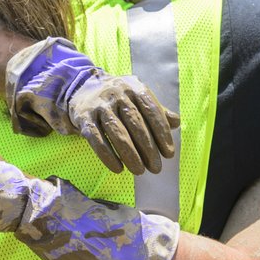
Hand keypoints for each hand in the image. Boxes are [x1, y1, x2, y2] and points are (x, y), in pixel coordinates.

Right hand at [6, 38, 179, 174]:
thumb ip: (156, 109)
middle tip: (156, 168)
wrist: (82, 88)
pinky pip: (97, 140)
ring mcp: (100, 106)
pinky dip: (108, 156)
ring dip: (130, 155)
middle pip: (136, 125)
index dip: (162, 134)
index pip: (152, 112)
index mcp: (134, 88)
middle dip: (148, 149)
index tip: (169, 154)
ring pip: (117, 134)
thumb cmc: (118, 98)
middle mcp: (117, 94)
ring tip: (139, 171)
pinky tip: (118, 169)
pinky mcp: (84, 118)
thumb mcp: (137, 97)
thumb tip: (176, 123)